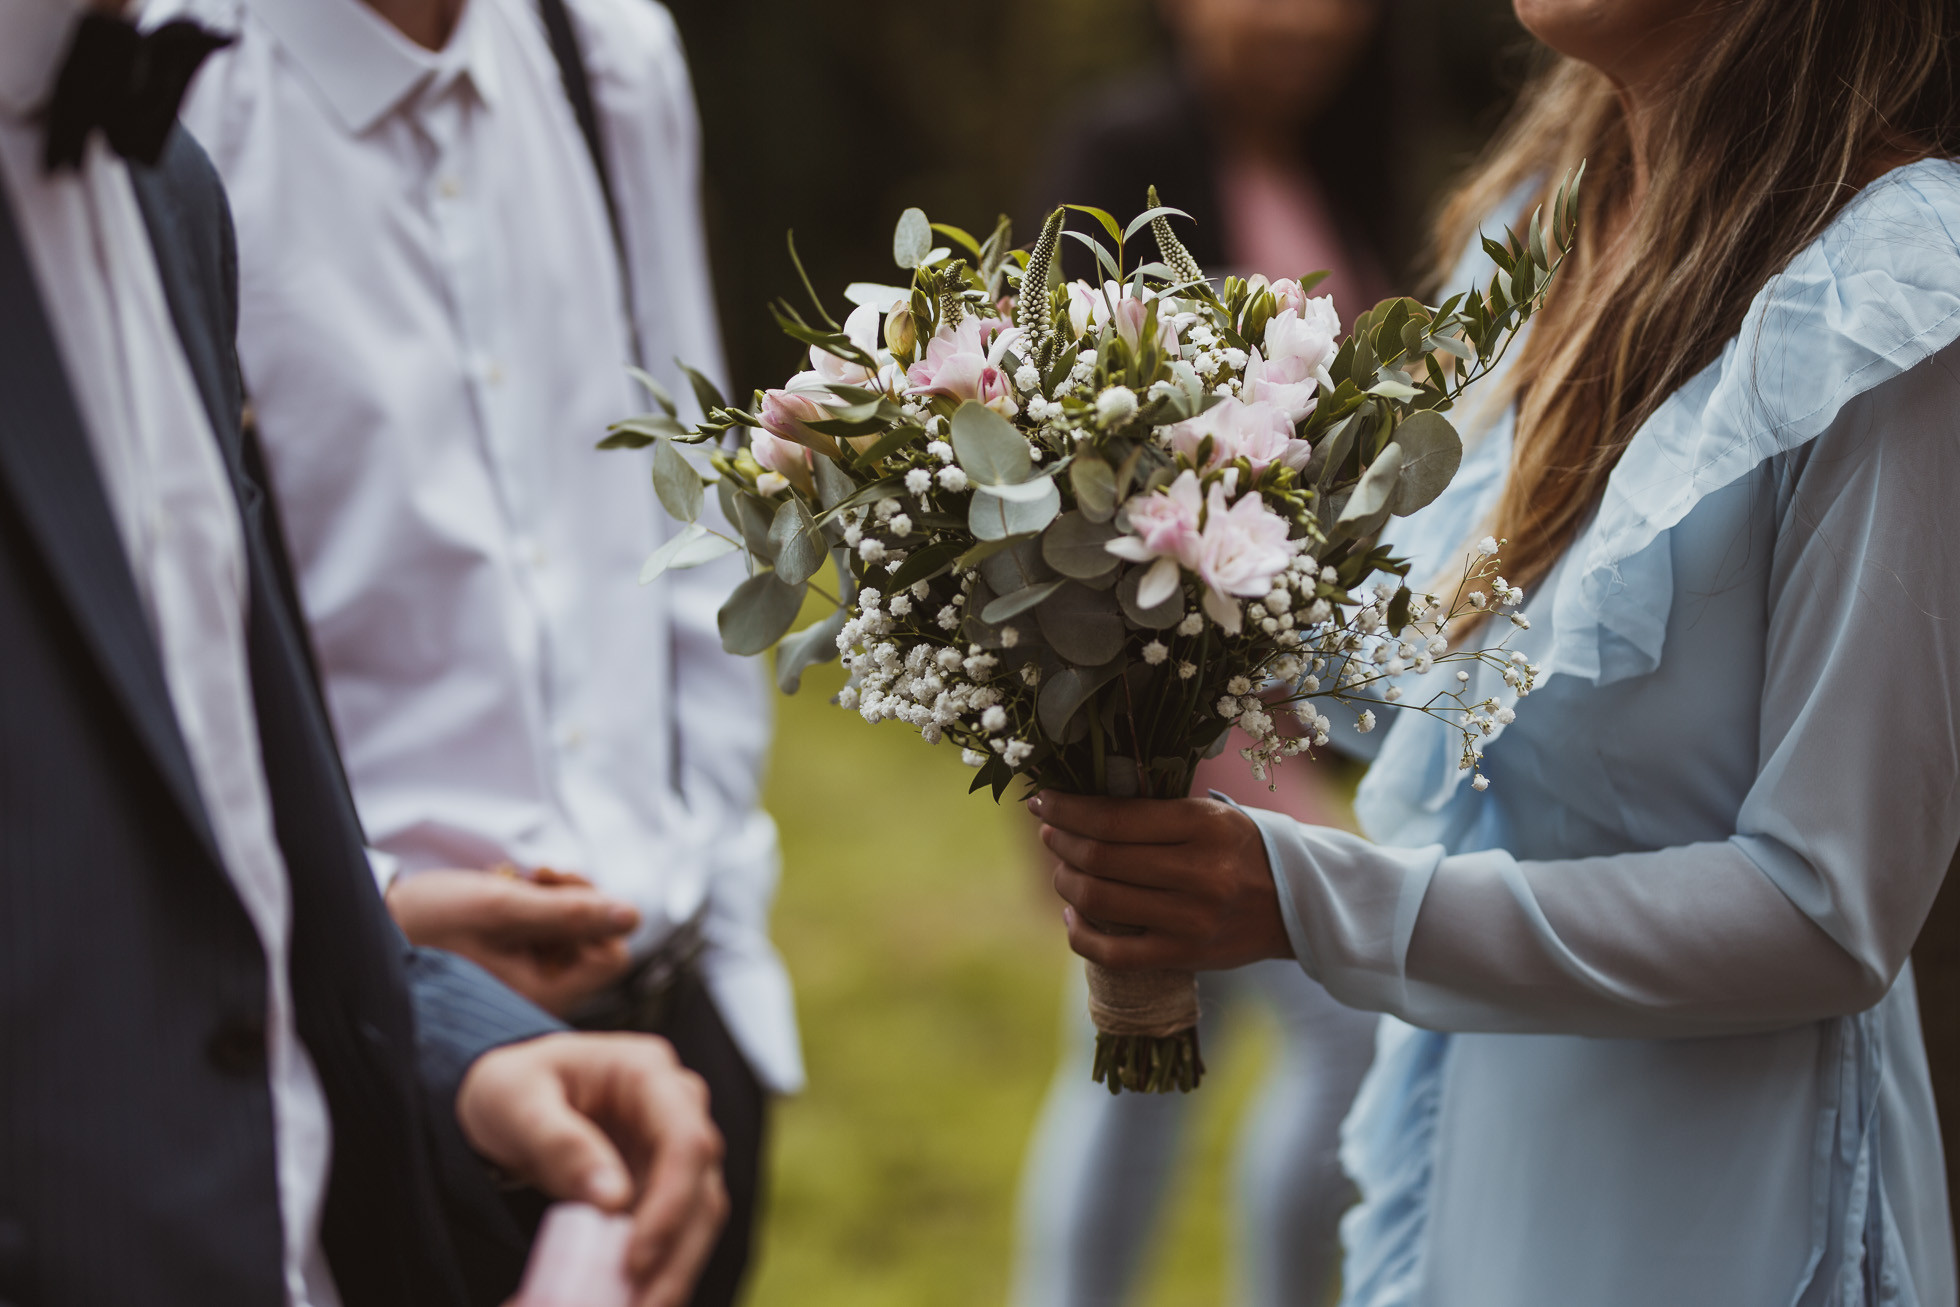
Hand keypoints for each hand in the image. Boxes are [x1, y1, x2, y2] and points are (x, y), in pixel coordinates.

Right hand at [386, 868, 638, 1015]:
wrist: (370, 929)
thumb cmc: (428, 923)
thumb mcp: (502, 908)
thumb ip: (570, 911)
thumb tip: (634, 915)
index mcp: (541, 995)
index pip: (613, 956)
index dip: (595, 913)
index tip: (554, 885)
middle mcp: (538, 998)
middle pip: (593, 942)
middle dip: (568, 901)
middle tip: (531, 877)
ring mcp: (524, 985)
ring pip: (568, 934)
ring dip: (546, 899)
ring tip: (506, 883)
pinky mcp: (508, 969)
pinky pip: (541, 935)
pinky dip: (527, 908)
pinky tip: (498, 893)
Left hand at [460, 1032, 726, 1306]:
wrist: (511, 1096)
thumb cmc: (511, 1087)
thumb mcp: (514, 1101)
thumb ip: (560, 1144)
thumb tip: (613, 1201)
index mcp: (647, 1073)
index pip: (686, 1141)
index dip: (672, 1204)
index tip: (635, 1261)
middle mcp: (676, 1110)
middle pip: (703, 1190)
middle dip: (675, 1259)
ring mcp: (672, 1152)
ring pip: (697, 1221)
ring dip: (670, 1276)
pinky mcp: (661, 1189)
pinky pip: (671, 1237)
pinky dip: (652, 1277)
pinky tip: (624, 1304)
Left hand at [1029, 790, 1292, 971]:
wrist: (1298, 903)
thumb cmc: (1240, 848)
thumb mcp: (1208, 814)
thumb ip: (1153, 810)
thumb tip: (1078, 803)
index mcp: (1203, 825)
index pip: (1114, 817)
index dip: (1067, 809)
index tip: (1042, 801)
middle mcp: (1198, 872)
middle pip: (1099, 858)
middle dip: (1060, 842)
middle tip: (1049, 833)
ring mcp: (1191, 919)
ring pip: (1099, 900)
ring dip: (1065, 881)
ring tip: (1062, 868)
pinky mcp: (1185, 956)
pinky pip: (1113, 954)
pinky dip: (1080, 932)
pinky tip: (1073, 914)